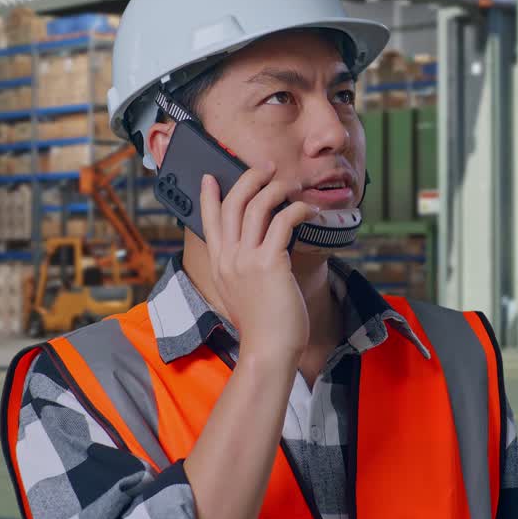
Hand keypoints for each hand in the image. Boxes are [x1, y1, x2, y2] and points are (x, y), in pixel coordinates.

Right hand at [200, 163, 316, 365]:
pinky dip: (298, 209)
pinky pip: (283, 221)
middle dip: (248, 179)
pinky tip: (309, 211)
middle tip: (265, 168)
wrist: (268, 350)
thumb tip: (254, 253)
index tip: (211, 177)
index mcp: (218, 265)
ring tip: (290, 185)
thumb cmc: (261, 327)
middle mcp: (228, 258)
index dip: (208, 196)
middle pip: (232, 204)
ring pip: (257, 206)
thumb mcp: (239, 295)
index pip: (208, 221)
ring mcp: (246, 259)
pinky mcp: (270, 263)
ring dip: (276, 189)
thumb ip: (240, 271)